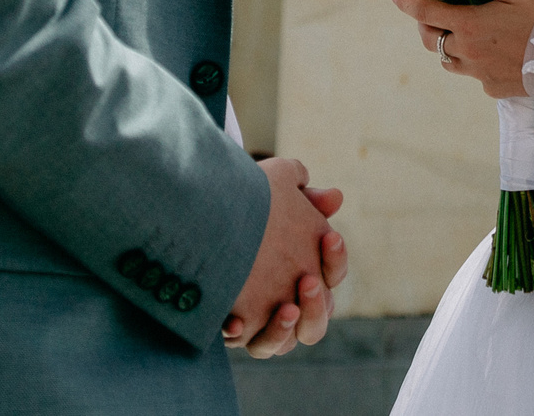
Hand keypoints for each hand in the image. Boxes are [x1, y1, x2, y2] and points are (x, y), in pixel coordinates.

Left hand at [223, 158, 348, 357]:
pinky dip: (243, 335)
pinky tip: (234, 321)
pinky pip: (245, 343)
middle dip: (317, 304)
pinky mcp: (234, 329)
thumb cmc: (243, 204)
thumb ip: (304, 194)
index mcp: (307, 271)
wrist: (197, 216)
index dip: (335, 258)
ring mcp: (262, 320)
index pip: (333, 273)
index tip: (329, 237)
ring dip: (288, 328)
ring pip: (285, 343)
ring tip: (286, 308)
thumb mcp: (272, 189)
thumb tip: (335, 197)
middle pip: (317, 322)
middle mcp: (289, 302)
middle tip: (307, 281)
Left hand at [391, 0, 533, 98]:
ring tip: (462, 34)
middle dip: (426, 27)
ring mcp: (478, 74)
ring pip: (448, 60)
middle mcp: (467, 52)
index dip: (407, 4)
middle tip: (433, 15)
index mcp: (469, 25)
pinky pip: (472, 75)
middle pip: (431, 41)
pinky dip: (473, 63)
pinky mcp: (490, 88)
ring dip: (449, 46)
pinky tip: (491, 54)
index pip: (426, 14)